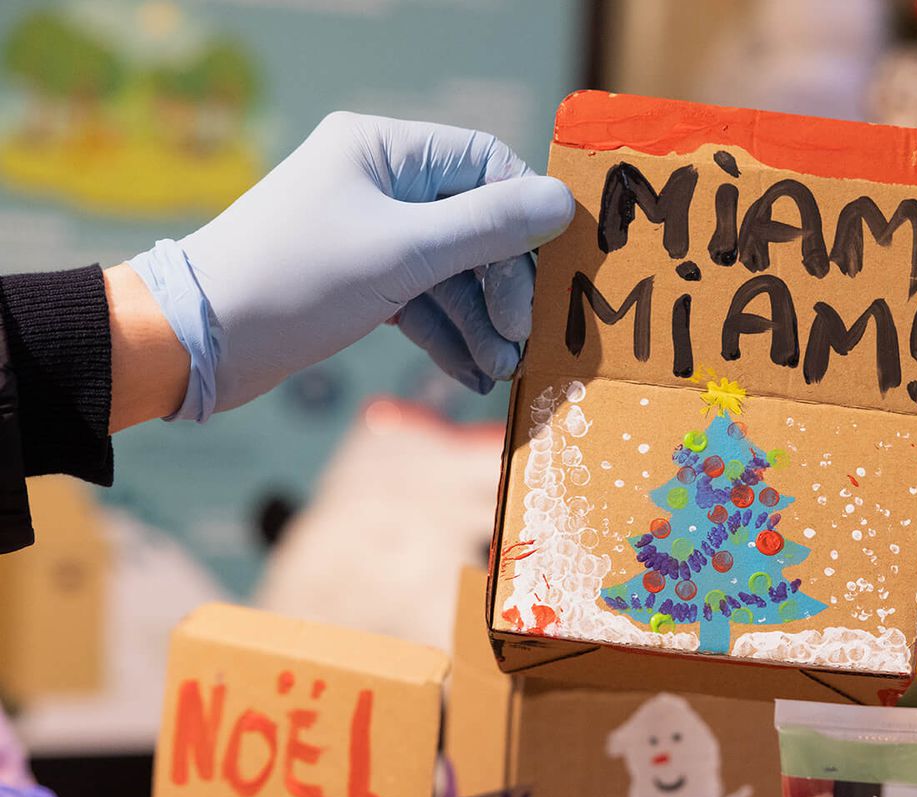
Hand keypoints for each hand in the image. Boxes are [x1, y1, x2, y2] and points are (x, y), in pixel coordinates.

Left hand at [126, 111, 573, 421]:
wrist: (199, 342)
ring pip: (452, 271)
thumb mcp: (404, 253)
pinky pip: (424, 300)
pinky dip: (449, 335)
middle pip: (474, 224)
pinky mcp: (361, 280)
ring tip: (503, 368)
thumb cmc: (294, 280)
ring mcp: (370, 233)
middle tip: (522, 336)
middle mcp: (379, 182)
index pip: (485, 163)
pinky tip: (473, 373)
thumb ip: (489, 228)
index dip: (525, 214)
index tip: (552, 267)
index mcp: (383, 149)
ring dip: (481, 320)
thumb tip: (563, 202)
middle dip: (502, 285)